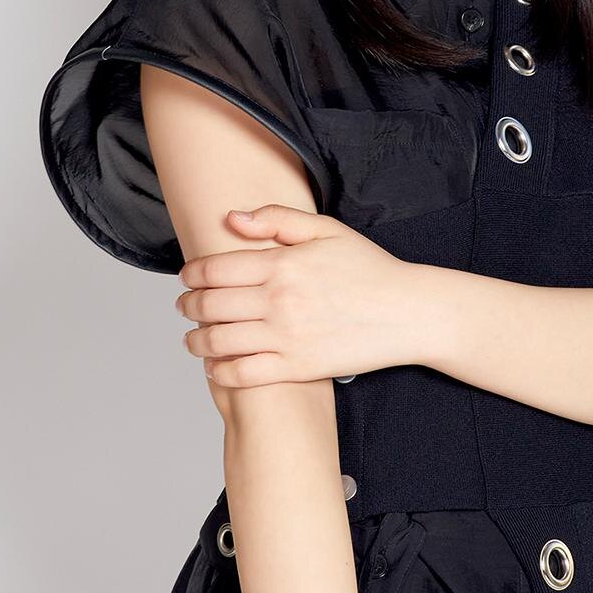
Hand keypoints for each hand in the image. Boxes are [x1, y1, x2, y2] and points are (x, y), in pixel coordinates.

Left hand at [176, 204, 421, 388]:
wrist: (408, 312)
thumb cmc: (370, 270)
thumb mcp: (327, 230)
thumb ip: (276, 218)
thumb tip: (232, 218)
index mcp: (282, 264)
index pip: (214, 269)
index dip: (191, 275)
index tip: (186, 279)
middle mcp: (278, 300)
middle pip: (209, 305)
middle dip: (187, 307)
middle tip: (184, 307)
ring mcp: (286, 336)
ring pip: (218, 341)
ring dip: (195, 341)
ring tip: (194, 339)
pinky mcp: (297, 366)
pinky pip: (243, 373)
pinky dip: (219, 372)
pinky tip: (216, 366)